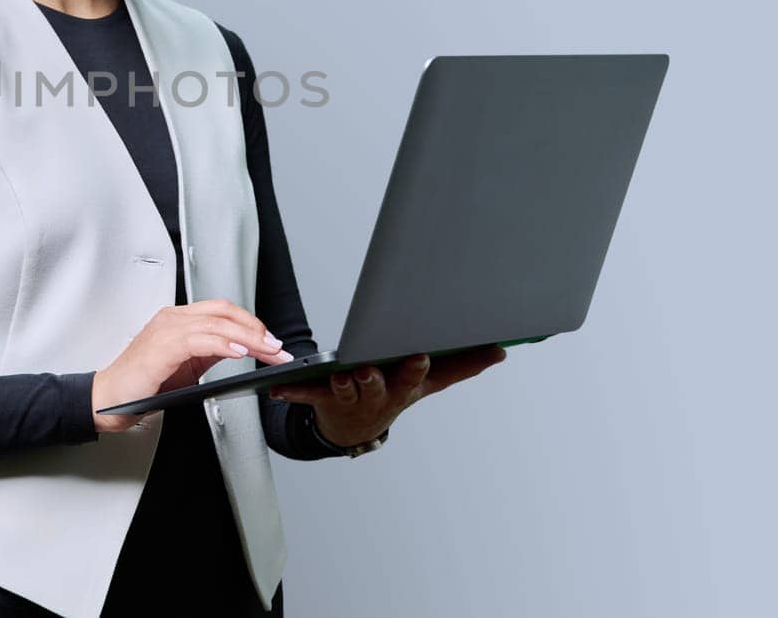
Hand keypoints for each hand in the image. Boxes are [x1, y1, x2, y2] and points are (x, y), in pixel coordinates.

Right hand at [91, 299, 296, 433]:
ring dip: (247, 338)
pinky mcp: (161, 347)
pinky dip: (223, 344)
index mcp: (177, 320)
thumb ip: (208, 352)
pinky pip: (199, 340)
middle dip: (256, 329)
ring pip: (216, 324)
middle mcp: (172, 319)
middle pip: (224, 312)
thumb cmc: (140, 384)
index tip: (271, 342)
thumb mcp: (184, 365)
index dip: (250, 323)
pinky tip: (239, 352)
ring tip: (267, 351)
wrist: (108, 400)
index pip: (222, 310)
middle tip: (277, 348)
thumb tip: (239, 347)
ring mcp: (165, 330)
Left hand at [267, 344, 507, 447]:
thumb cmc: (395, 391)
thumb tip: (501, 349)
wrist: (355, 427)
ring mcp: (351, 397)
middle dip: (374, 377)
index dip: (415, 367)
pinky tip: (277, 389)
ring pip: (345, 388)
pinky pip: (307, 394)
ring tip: (336, 375)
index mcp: (406, 386)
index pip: (415, 376)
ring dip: (340, 383)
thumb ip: (464, 364)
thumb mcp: (430, 381)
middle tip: (367, 369)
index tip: (418, 355)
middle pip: (377, 385)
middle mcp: (380, 394)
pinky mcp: (323, 398)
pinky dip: (292, 392)